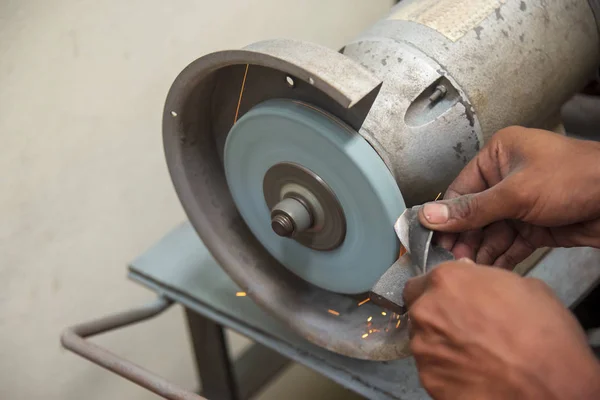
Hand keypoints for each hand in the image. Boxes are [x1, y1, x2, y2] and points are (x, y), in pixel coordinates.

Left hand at [404, 260, 599, 399]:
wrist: (550, 386)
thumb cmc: (544, 334)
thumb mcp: (524, 287)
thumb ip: (485, 279)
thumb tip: (472, 277)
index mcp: (447, 280)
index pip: (425, 279)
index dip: (442, 291)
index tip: (456, 299)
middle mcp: (426, 310)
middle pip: (418, 307)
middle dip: (436, 313)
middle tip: (464, 326)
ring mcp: (423, 347)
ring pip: (423, 338)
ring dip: (441, 341)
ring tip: (474, 352)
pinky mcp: (427, 378)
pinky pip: (432, 367)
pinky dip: (447, 368)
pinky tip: (473, 371)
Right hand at [418, 126, 599, 267]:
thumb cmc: (577, 178)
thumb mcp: (516, 193)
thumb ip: (472, 209)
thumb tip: (429, 215)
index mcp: (498, 156)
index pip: (460, 189)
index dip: (445, 217)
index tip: (431, 239)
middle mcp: (507, 178)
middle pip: (474, 213)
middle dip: (464, 238)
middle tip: (453, 261)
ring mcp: (522, 203)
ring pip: (491, 231)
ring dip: (481, 251)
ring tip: (470, 270)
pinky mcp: (536, 225)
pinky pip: (511, 243)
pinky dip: (501, 257)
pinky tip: (490, 271)